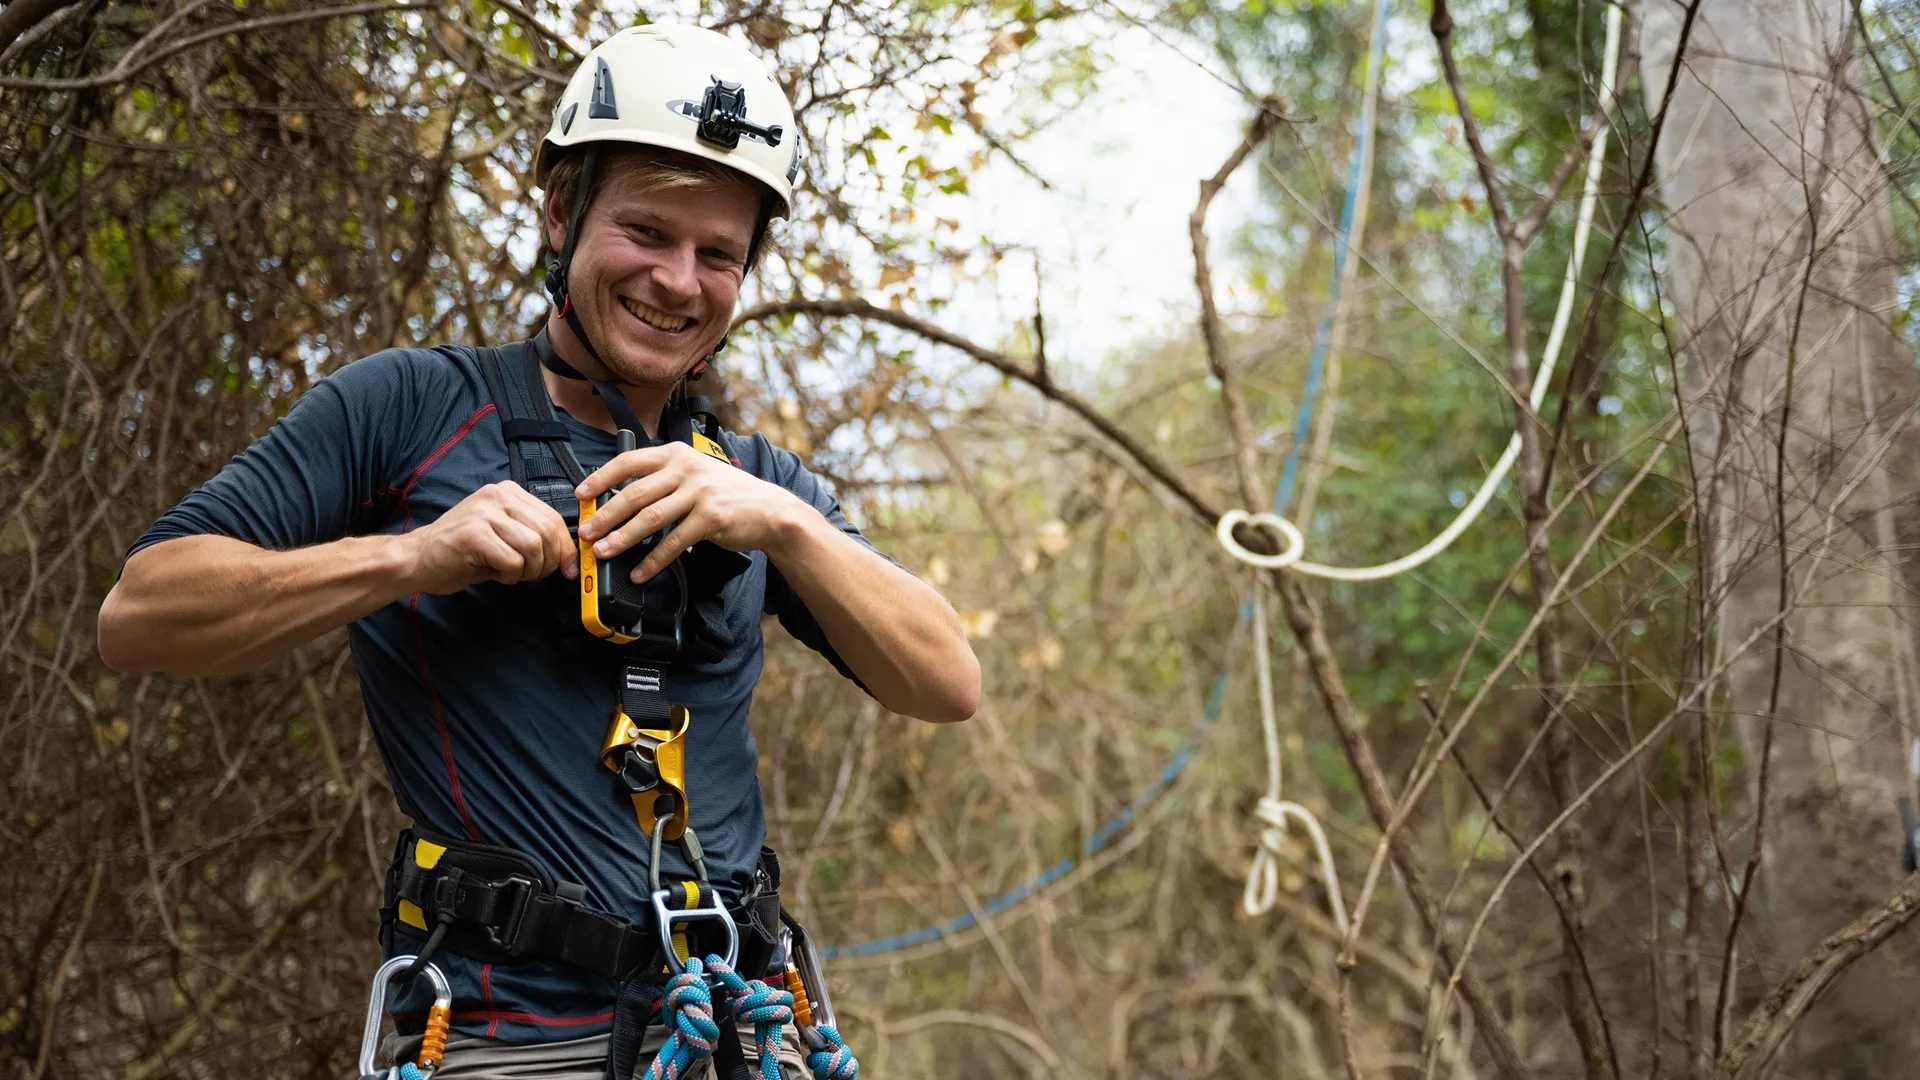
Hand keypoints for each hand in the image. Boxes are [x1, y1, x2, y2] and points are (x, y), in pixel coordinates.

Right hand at [401, 481, 577, 593]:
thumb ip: (531, 535)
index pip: (552, 516)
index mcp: (507, 492)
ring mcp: (484, 514)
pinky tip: (495, 573)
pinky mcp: (475, 535)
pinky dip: (510, 575)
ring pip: (533, 545)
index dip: (565, 547)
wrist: (417, 559)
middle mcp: (497, 496)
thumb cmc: (461, 551)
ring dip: (529, 569)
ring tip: (512, 573)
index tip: (569, 567)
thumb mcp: (501, 534)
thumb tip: (567, 556)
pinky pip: (513, 561)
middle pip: (546, 530)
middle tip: (535, 575)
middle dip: (550, 561)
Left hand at [576, 442, 802, 582]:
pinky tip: (641, 572)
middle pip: (634, 493)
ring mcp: (699, 493)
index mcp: (676, 454)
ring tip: (605, 553)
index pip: (629, 461)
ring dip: (623, 538)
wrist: (770, 510)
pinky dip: (654, 560)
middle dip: (605, 515)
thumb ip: (663, 478)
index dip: (601, 478)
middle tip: (587, 533)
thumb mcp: (695, 473)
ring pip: (650, 517)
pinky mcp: (710, 519)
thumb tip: (620, 498)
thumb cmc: (728, 494)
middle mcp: (686, 469)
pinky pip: (674, 542)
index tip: (582, 495)